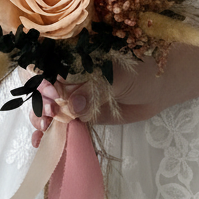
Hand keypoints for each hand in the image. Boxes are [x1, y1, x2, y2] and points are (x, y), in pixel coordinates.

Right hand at [24, 56, 166, 145]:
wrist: (159, 87)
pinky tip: (41, 142)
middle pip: (42, 89)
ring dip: (39, 120)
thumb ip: (95, 90)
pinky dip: (49, 133)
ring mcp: (73, 96)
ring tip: (44, 132)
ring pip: (48, 108)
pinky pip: (60, 123)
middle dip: (39, 103)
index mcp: (76, 57)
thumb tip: (72, 106)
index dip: (43, 79)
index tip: (52, 95)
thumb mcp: (120, 76)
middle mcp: (70, 75)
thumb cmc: (142, 70)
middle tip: (49, 117)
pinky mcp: (80, 115)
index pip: (47, 64)